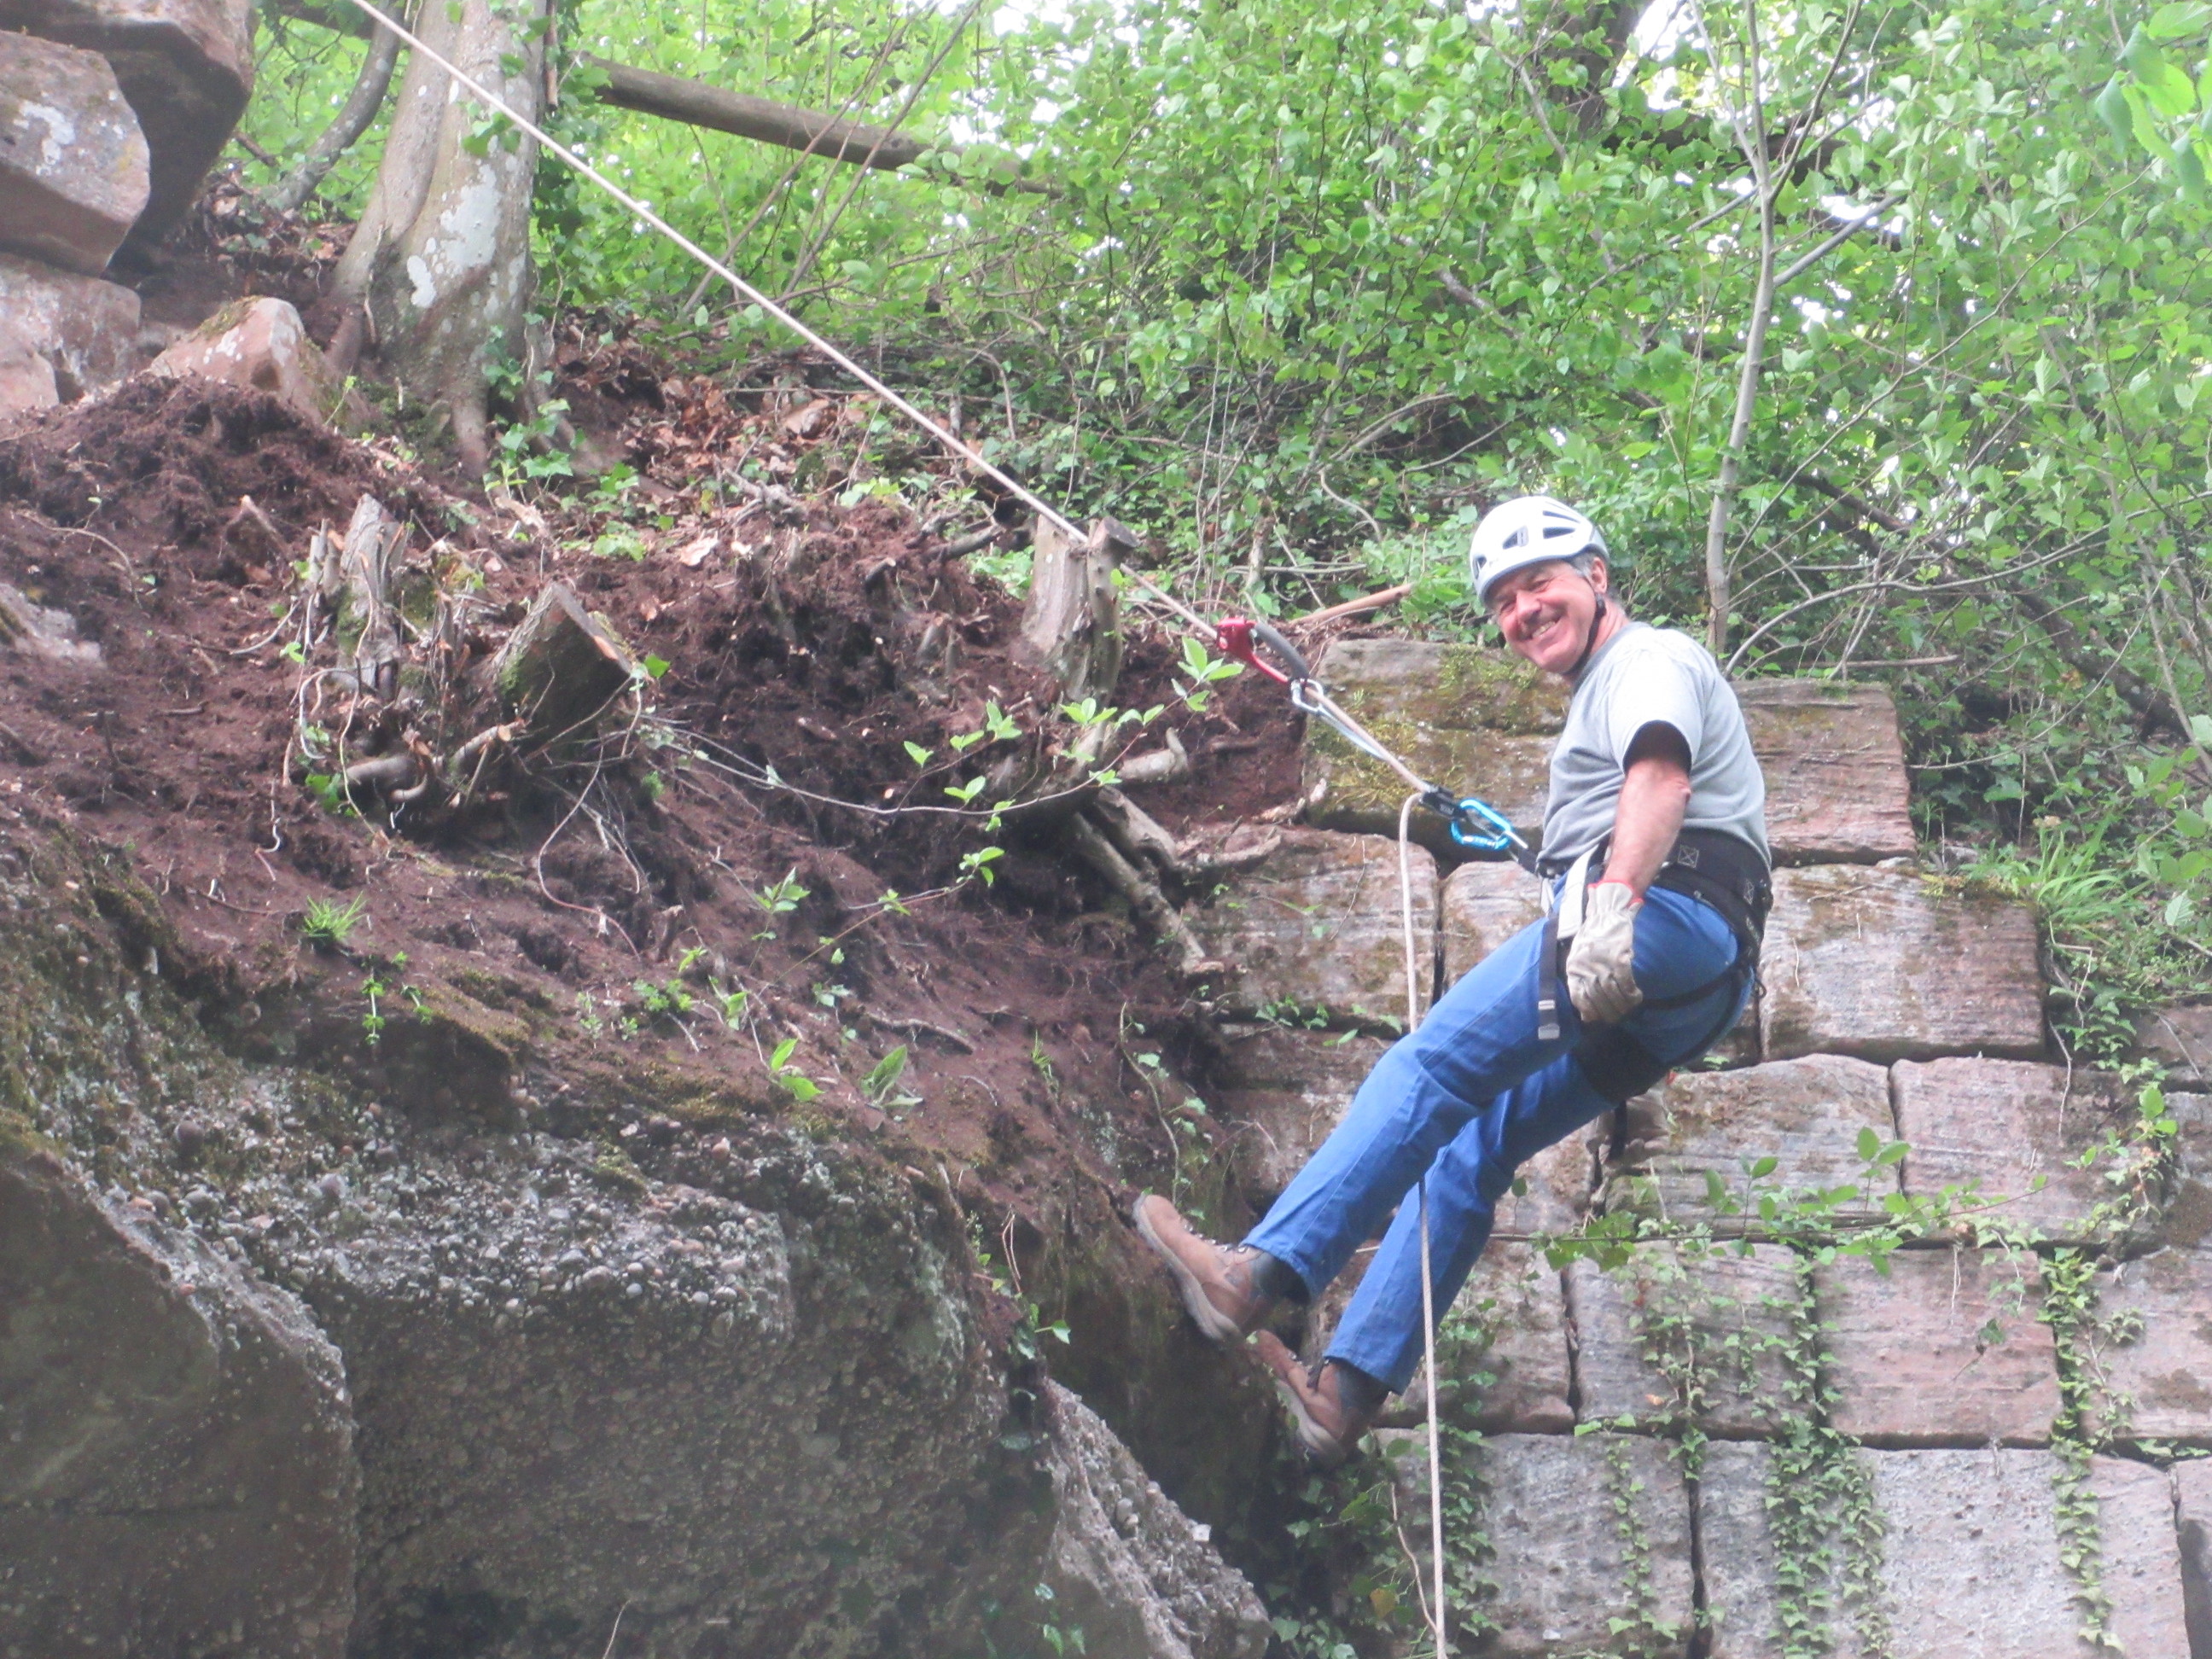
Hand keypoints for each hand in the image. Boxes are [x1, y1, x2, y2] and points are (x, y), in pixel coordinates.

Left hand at [1566, 880, 1641, 1025]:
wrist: (1606, 913)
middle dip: (1608, 1012)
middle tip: (1617, 1017)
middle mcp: (1585, 966)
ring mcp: (1602, 962)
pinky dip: (1631, 992)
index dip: (1587, 1011)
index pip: (1578, 996)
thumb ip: (1581, 981)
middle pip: (1597, 998)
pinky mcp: (1618, 957)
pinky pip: (1625, 981)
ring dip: (1622, 1005)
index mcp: (1573, 967)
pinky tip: (1636, 997)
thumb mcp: (1579, 958)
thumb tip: (1585, 1012)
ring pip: (1612, 992)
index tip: (1596, 1019)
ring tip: (1628, 1010)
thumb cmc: (1592, 938)